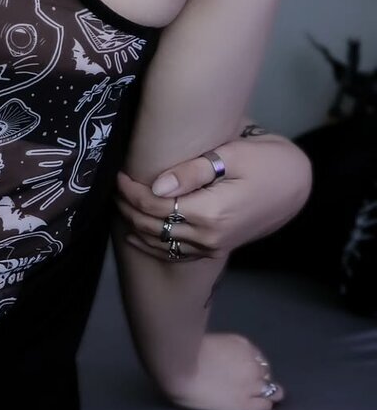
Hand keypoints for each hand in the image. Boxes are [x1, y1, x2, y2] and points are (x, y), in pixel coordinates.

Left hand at [115, 129, 312, 261]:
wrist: (295, 183)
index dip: (133, 193)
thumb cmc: (265, 161)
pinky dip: (153, 246)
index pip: (157, 207)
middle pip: (154, 227)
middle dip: (129, 208)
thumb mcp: (231, 156)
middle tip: (114, 188)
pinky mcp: (217, 248)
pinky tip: (137, 235)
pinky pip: (178, 253)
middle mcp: (210, 236)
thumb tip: (157, 185)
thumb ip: (193, 172)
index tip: (119, 175)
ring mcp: (214, 246)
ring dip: (136, 227)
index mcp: (211, 213)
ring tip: (119, 206)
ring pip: (163, 244)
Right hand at [165, 332, 284, 409]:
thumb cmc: (188, 351)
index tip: (245, 368)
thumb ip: (225, 349)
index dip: (252, 363)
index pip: (257, 356)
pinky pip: (264, 406)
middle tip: (247, 382)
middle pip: (264, 372)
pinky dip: (264, 404)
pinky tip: (258, 405)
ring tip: (259, 396)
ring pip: (271, 390)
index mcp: (242, 344)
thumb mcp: (212, 342)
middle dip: (258, 377)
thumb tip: (227, 359)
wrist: (181, 368)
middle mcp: (251, 363)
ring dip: (266, 392)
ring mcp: (250, 384)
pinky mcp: (245, 404)